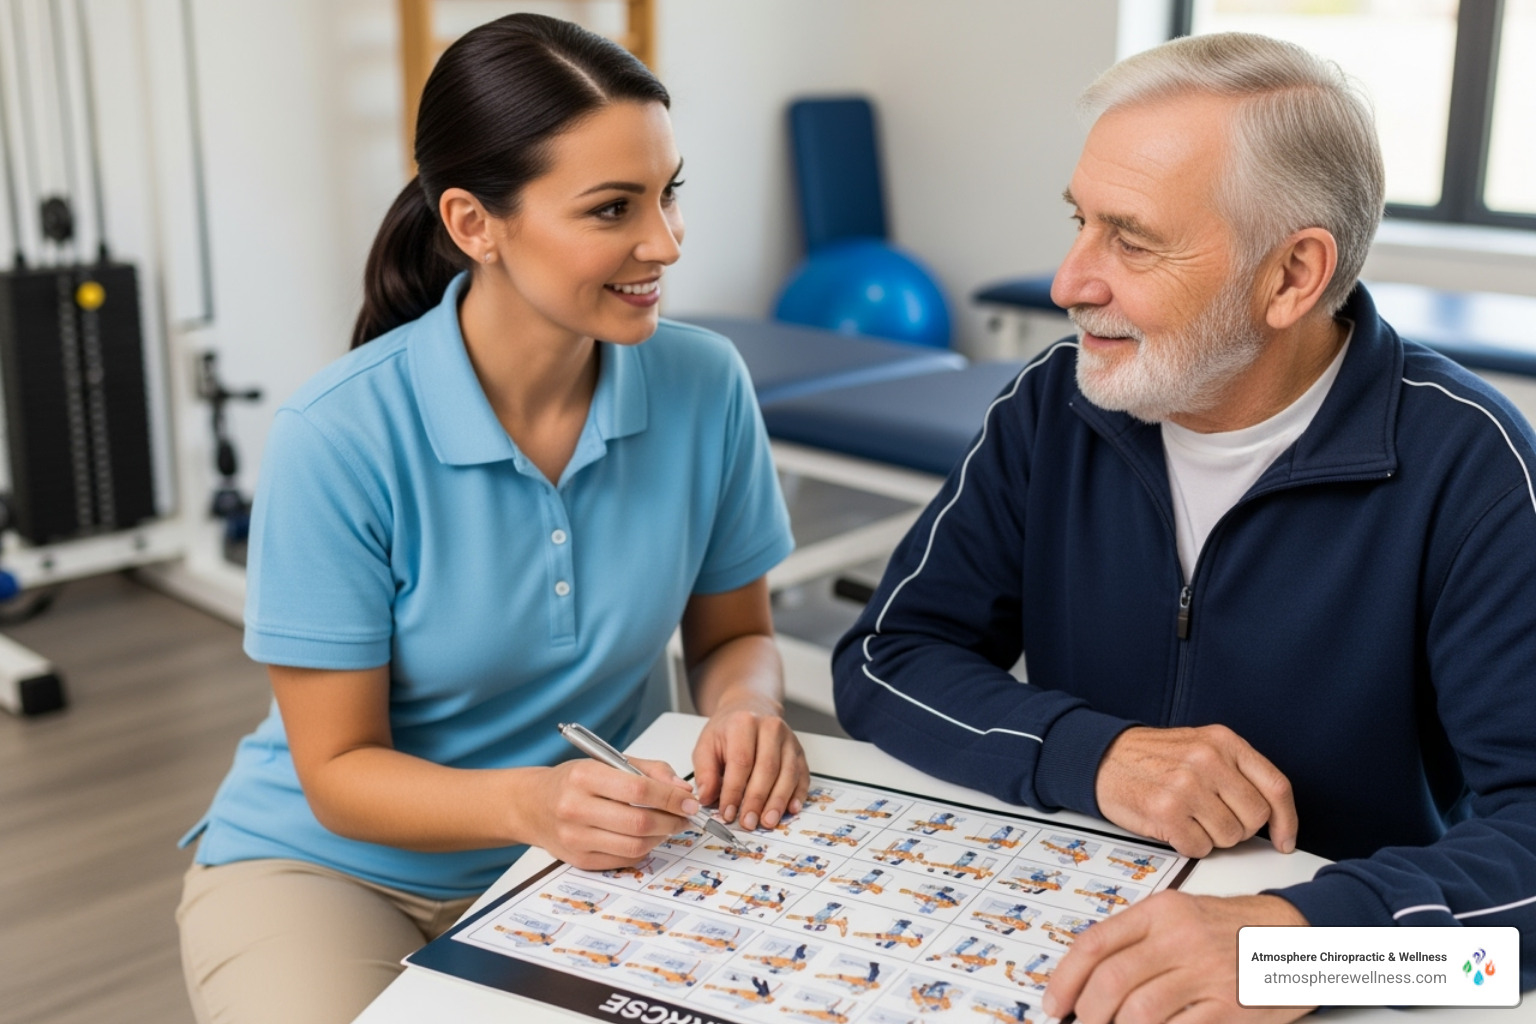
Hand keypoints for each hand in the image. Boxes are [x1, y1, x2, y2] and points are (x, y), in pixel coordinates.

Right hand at [518, 757, 696, 870]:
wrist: (532, 805)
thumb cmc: (571, 781)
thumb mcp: (606, 762)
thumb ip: (647, 769)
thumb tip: (681, 789)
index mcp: (584, 776)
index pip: (639, 789)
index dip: (671, 797)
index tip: (688, 800)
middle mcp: (576, 808)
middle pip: (639, 821)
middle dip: (672, 820)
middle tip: (684, 816)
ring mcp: (576, 839)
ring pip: (635, 845)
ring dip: (661, 837)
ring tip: (668, 825)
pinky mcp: (580, 861)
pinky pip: (625, 859)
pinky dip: (644, 849)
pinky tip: (646, 836)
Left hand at [692, 693, 808, 831]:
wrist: (750, 708)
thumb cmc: (729, 730)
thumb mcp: (707, 744)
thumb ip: (705, 772)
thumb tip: (706, 797)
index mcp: (744, 723)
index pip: (741, 761)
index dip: (734, 791)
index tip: (728, 812)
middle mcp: (770, 728)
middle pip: (767, 768)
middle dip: (757, 800)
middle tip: (749, 822)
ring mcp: (789, 740)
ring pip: (788, 773)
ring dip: (778, 801)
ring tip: (767, 821)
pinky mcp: (799, 752)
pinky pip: (803, 775)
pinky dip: (798, 794)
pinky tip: (791, 809)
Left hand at [1043, 891, 1312, 1023]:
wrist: (1300, 934)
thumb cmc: (1234, 927)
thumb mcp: (1180, 915)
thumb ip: (1137, 940)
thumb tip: (1088, 980)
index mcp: (1160, 912)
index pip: (1094, 945)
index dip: (1065, 980)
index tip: (1054, 1004)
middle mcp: (1179, 938)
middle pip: (1111, 982)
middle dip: (1088, 1014)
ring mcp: (1207, 972)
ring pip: (1139, 1010)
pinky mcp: (1230, 1006)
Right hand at [1095, 725, 1297, 856]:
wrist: (1103, 757)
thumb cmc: (1153, 757)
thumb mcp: (1201, 746)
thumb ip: (1237, 772)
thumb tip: (1272, 815)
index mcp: (1224, 741)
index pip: (1275, 786)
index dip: (1286, 820)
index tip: (1284, 839)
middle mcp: (1208, 760)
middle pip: (1254, 818)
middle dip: (1238, 828)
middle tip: (1213, 818)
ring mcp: (1187, 785)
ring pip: (1229, 837)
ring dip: (1211, 837)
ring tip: (1188, 816)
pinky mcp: (1166, 811)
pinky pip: (1200, 848)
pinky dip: (1188, 844)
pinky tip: (1173, 825)